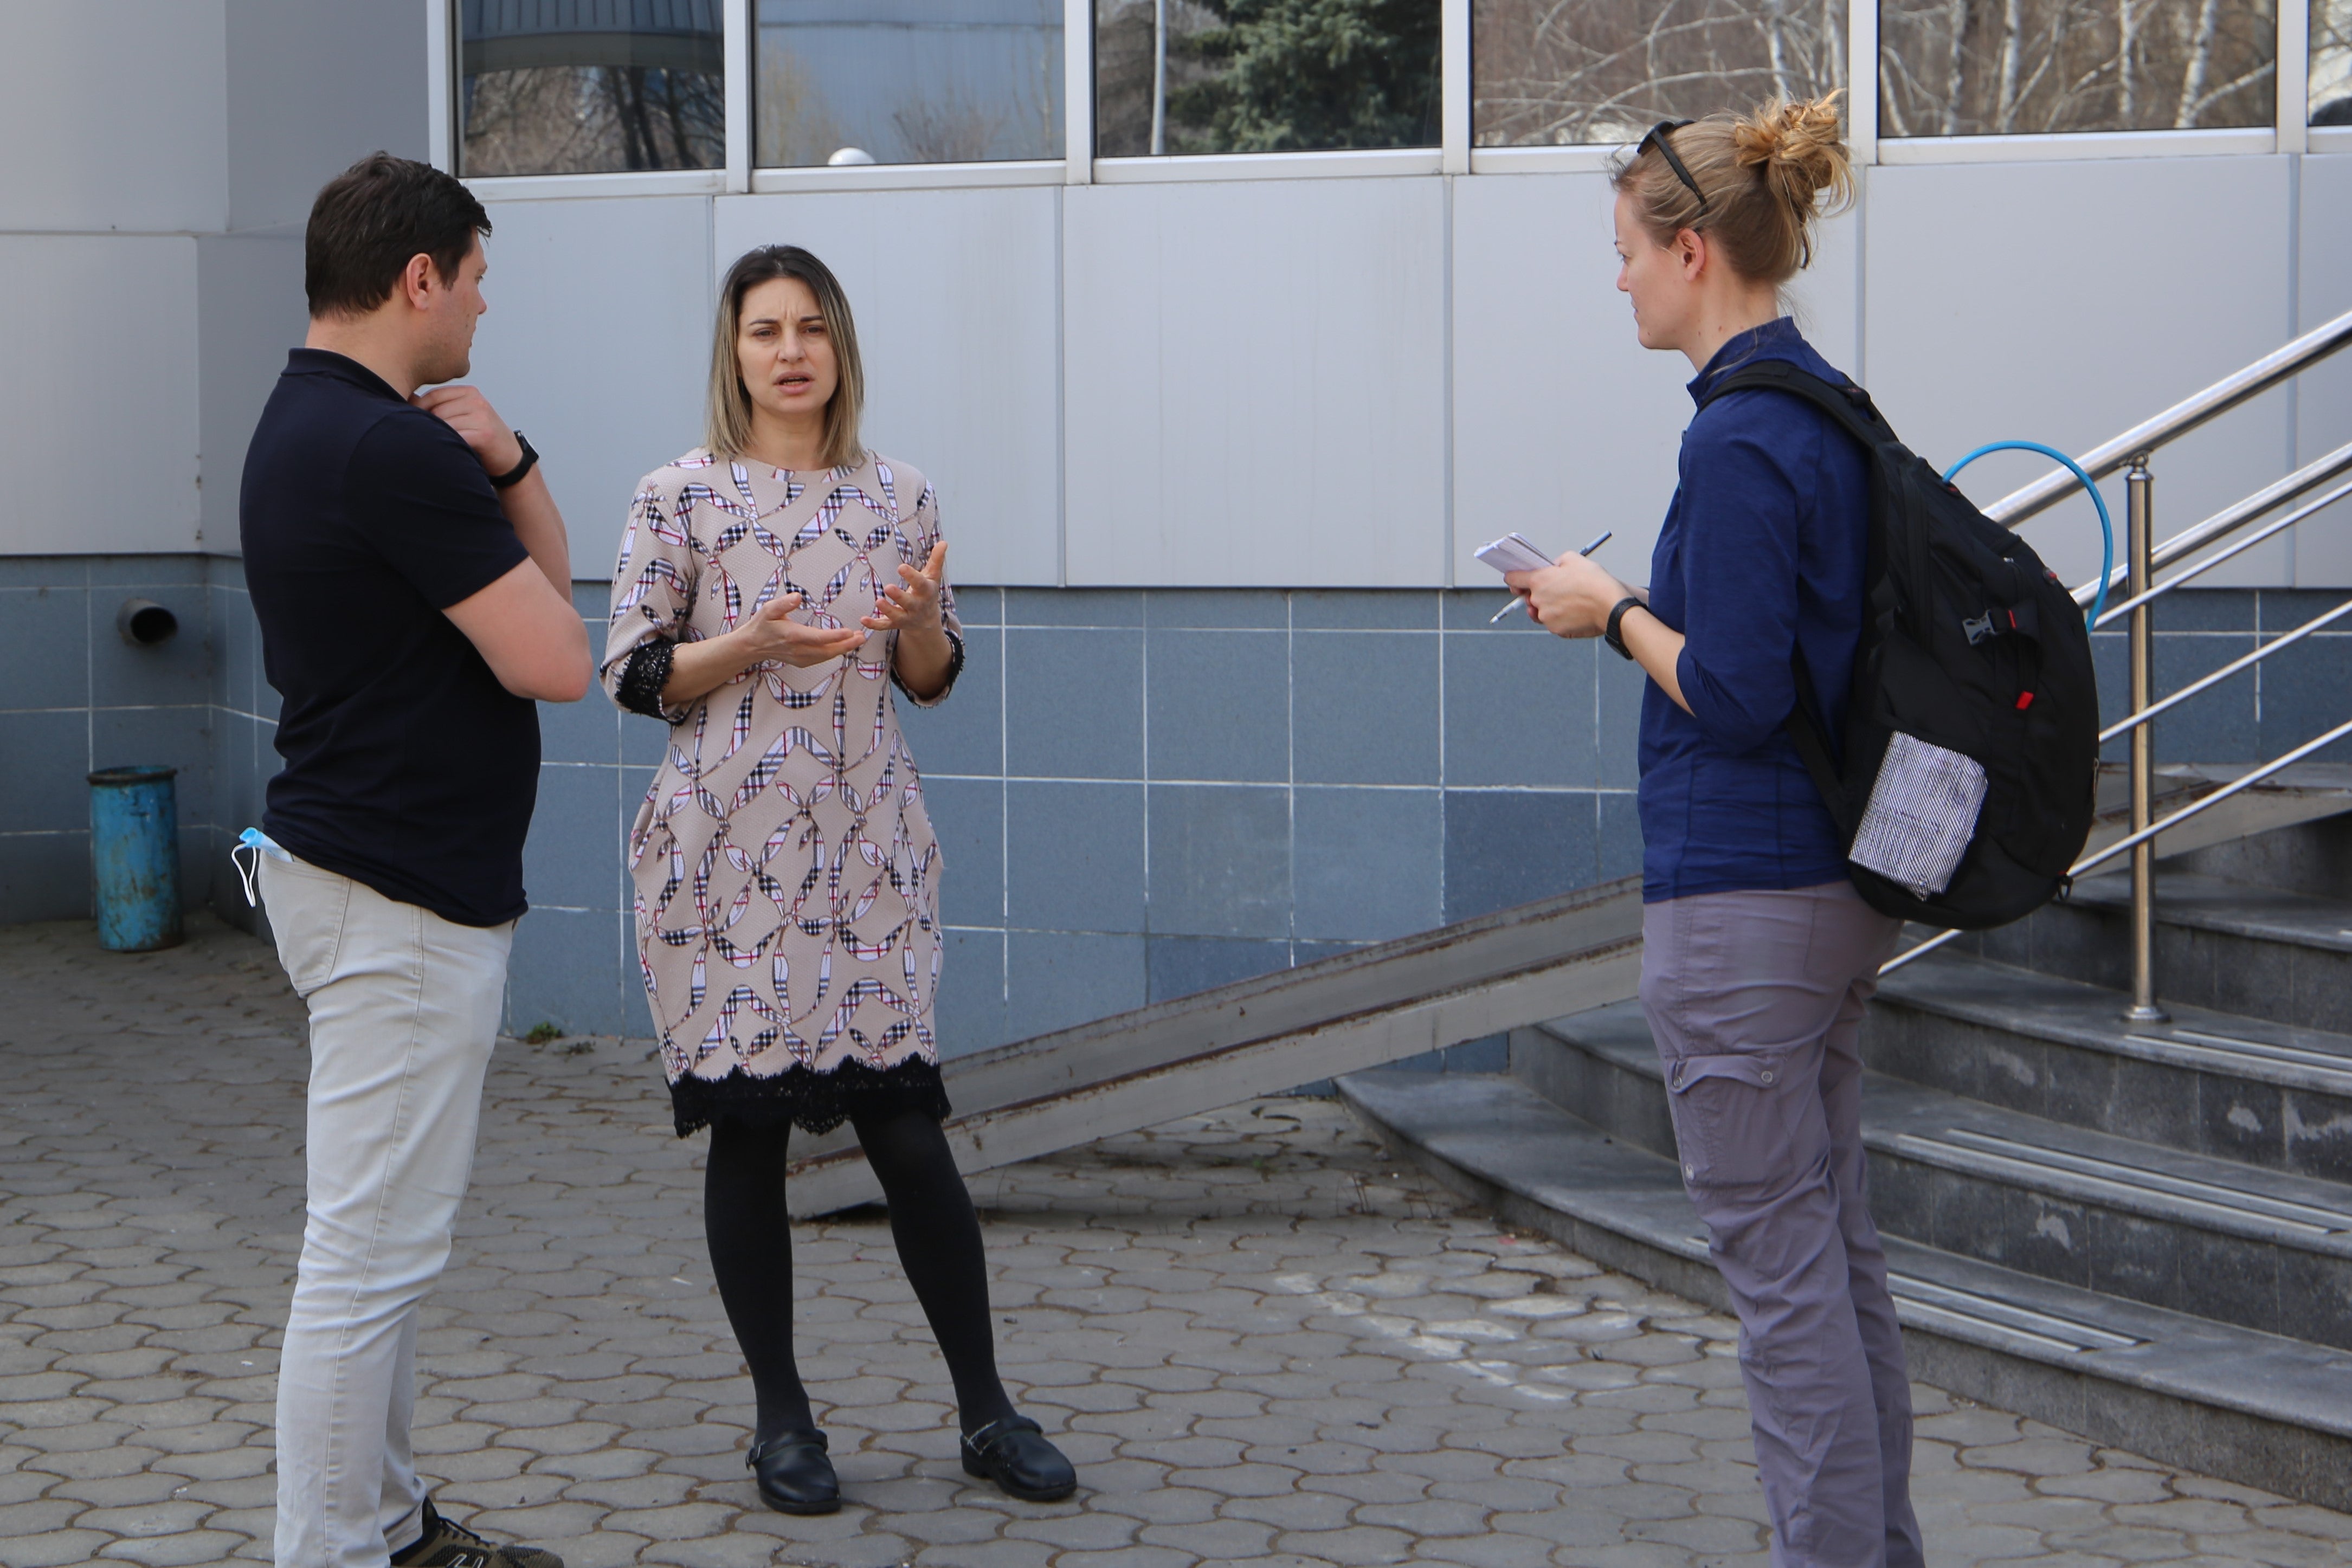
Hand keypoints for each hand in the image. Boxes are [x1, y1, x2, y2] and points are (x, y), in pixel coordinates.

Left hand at [413, 385, 523, 474]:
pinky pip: (455, 437)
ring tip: (440, 447)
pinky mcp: (484, 433)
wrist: (510, 459)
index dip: (419, 410)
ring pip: (444, 424)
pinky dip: (448, 445)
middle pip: (437, 411)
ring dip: (438, 437)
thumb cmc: (481, 439)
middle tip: (428, 440)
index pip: (434, 396)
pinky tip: (450, 451)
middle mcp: (476, 401)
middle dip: (429, 426)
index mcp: (469, 392)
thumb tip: (408, 400)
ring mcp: (482, 416)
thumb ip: (440, 407)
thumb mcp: (463, 416)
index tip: (413, 423)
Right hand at [729, 593, 866, 667]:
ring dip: (843, 649)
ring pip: (826, 656)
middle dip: (846, 645)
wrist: (752, 646)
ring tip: (857, 640)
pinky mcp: (801, 662)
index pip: (818, 638)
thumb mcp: (769, 610)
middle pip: (827, 651)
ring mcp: (800, 658)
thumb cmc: (762, 625)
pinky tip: (842, 646)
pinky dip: (833, 653)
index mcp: (792, 636)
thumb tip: (797, 597)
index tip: (849, 631)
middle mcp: (798, 650)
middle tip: (861, 637)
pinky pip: (821, 659)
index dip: (835, 636)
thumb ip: (783, 603)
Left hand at [859, 542, 947, 634]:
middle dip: (899, 596)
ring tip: (878, 601)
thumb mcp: (933, 577)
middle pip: (909, 602)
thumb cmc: (927, 592)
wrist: (927, 621)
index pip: (921, 584)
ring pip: (897, 615)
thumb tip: (943, 542)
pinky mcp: (895, 624)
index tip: (901, 567)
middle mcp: (917, 606)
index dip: (912, 577)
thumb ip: (936, 560)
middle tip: (888, 587)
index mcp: (926, 592)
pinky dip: (874, 624)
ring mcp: (906, 616)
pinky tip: (863, 619)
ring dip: (887, 610)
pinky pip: (884, 625)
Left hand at [1503, 551, 1630, 638]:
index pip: (1514, 579)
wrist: (1612, 606)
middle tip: (1558, 588)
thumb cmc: (1595, 582)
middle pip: (1530, 597)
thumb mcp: (1573, 559)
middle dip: (1539, 593)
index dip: (1514, 577)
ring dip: (1550, 606)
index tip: (1514, 578)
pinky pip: (1554, 623)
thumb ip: (1556, 562)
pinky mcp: (1557, 630)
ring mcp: (1547, 617)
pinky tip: (1575, 611)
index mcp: (1539, 580)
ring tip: (1570, 600)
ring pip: (1542, 611)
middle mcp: (1539, 600)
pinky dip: (1561, 618)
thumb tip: (1553, 568)